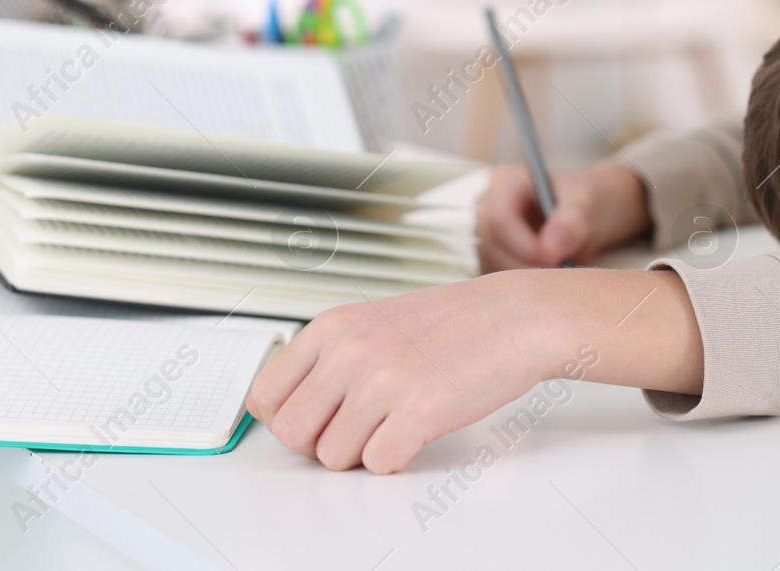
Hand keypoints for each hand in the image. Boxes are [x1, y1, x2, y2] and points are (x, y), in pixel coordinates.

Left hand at [246, 268, 702, 472]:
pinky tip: (415, 431)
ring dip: (361, 452)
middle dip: (319, 443)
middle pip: (291, 435)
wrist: (514, 317)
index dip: (288, 418)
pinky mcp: (420, 411)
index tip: (314, 419)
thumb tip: (288, 409)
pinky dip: (395, 458)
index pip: (265, 396)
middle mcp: (350, 351)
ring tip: (392, 424)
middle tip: (354, 430)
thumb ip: (327, 357)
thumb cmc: (450, 322)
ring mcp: (383, 381)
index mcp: (331, 327)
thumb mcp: (371, 321)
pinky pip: (378, 464)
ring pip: (332, 457)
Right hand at [474, 163, 649, 270]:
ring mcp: (486, 233)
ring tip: (559, 268)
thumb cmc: (586, 198)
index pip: (499, 219)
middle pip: (492, 245)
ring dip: (525, 277)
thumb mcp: (586, 202)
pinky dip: (523, 284)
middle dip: (526, 263)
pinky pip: (498, 278)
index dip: (525, 245)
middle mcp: (487, 206)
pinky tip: (548, 275)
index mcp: (505, 182)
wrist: (589, 214)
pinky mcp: (492, 256)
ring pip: (492, 265)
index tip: (556, 259)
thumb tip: (551, 248)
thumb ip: (571, 221)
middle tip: (561, 268)